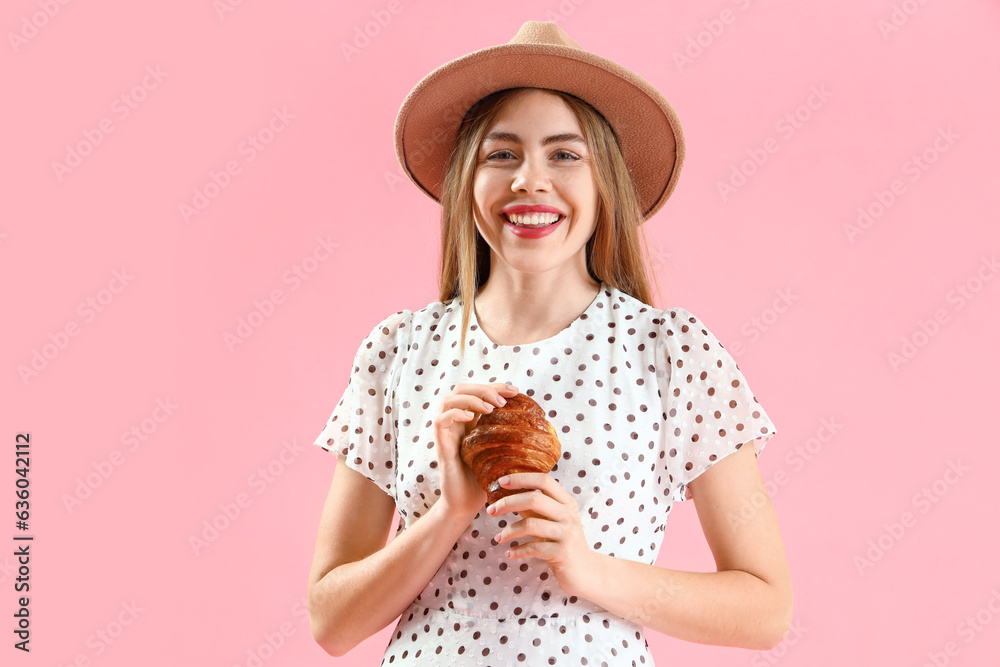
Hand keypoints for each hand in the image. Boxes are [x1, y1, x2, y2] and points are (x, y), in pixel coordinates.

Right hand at [433, 382, 519, 519]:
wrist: (466, 506)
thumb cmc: (484, 481)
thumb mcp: (501, 454)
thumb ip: (511, 437)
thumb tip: (540, 426)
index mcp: (470, 422)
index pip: (477, 392)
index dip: (495, 386)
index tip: (515, 391)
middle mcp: (456, 424)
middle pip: (461, 389)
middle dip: (484, 388)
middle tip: (504, 397)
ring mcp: (447, 434)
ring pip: (448, 400)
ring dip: (470, 398)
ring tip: (490, 407)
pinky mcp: (441, 446)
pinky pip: (440, 421)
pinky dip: (454, 413)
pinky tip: (471, 418)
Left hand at [486, 473, 596, 597]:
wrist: (585, 570)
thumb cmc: (562, 541)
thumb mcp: (550, 520)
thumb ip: (533, 507)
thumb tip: (507, 494)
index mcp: (566, 502)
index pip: (544, 481)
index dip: (522, 479)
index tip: (501, 482)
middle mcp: (568, 515)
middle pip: (534, 499)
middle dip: (508, 503)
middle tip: (491, 510)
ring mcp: (566, 534)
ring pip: (531, 524)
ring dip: (509, 531)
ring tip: (498, 537)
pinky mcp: (562, 553)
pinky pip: (533, 548)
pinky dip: (518, 551)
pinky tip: (510, 554)